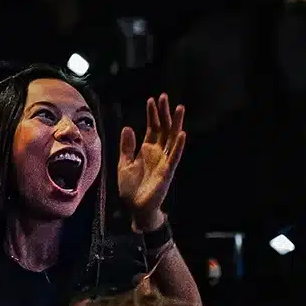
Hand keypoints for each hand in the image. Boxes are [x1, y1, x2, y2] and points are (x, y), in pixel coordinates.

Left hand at [117, 95, 185, 229]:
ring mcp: (164, 161)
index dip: (152, 114)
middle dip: (164, 113)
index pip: (152, 127)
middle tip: (165, 97)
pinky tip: (181, 133)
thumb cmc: (130, 188)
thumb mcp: (124, 164)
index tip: (152, 100)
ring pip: (172, 138)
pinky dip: (178, 145)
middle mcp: (157, 153)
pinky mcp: (167, 172)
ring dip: (175, 124)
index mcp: (146, 150)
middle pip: (163, 129)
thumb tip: (128, 127)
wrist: (135, 208)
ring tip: (179, 109)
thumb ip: (126, 147)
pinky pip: (174, 156)